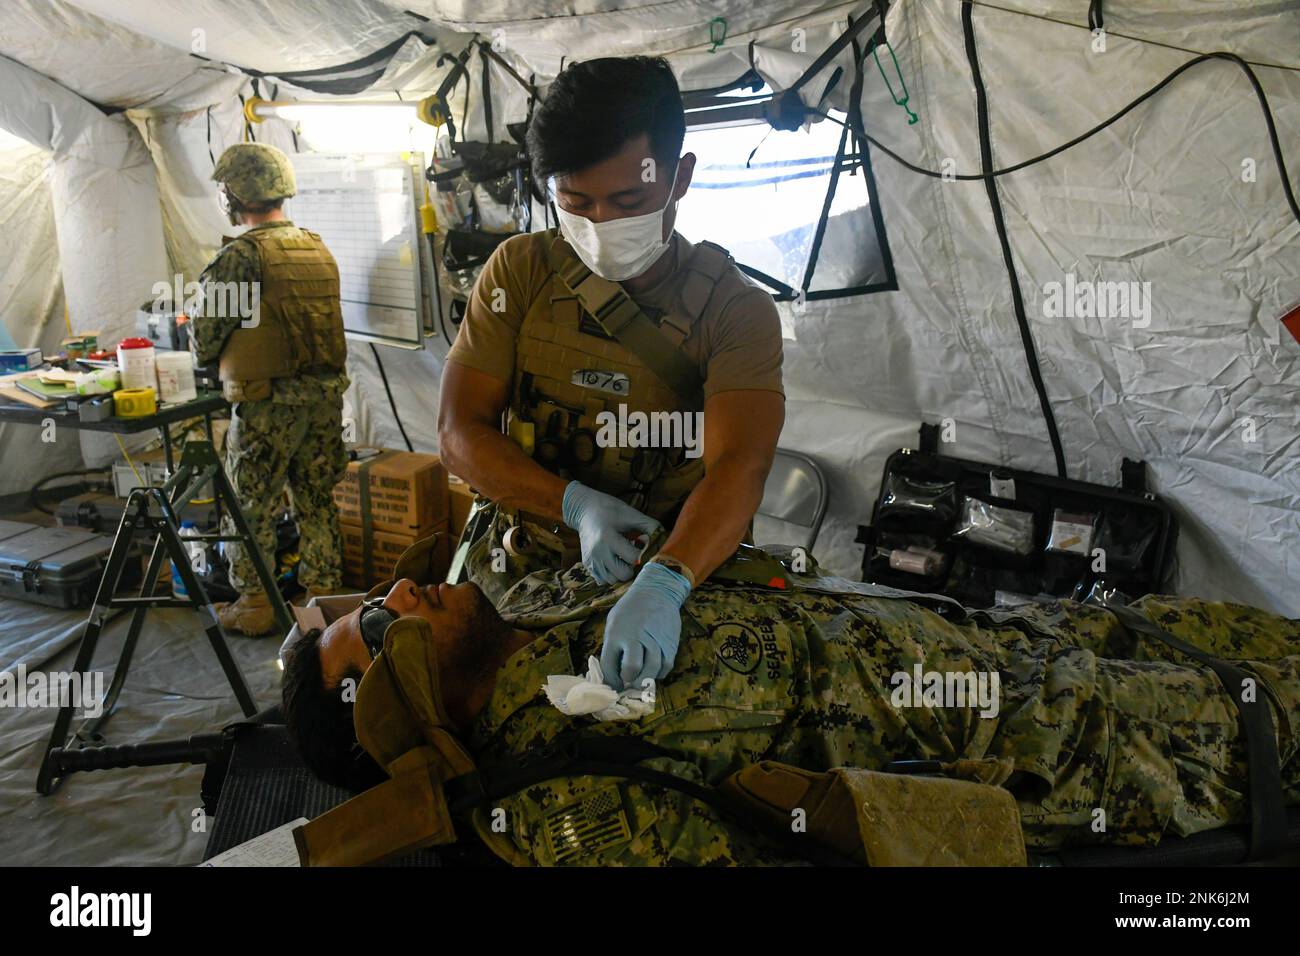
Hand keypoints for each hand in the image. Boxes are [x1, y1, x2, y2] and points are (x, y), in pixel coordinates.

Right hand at [562, 481, 660, 584]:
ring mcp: (591, 560)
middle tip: (632, 554)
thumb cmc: (611, 510)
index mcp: (607, 537)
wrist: (585, 510)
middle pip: (623, 574)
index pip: (633, 558)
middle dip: (632, 567)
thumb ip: (650, 526)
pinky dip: (611, 574)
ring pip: (612, 580)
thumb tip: (665, 541)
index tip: (640, 544)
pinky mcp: (587, 565)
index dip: (642, 553)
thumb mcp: (631, 514)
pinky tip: (613, 561)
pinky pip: (603, 580)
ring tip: (622, 558)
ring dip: (621, 572)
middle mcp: (597, 552)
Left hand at [599, 561, 691, 690]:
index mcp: (617, 633)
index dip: (610, 681)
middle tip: (627, 684)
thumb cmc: (630, 609)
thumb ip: (612, 648)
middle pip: (632, 669)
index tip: (613, 686)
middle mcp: (636, 637)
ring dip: (644, 681)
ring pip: (652, 671)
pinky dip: (658, 674)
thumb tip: (612, 675)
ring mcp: (655, 640)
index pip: (609, 665)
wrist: (657, 592)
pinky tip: (652, 672)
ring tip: (639, 681)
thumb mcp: (613, 623)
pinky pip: (666, 667)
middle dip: (628, 682)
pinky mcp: (671, 643)